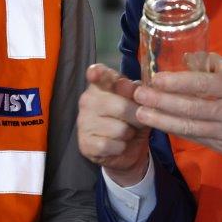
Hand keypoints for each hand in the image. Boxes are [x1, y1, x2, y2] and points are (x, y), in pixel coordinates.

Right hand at [77, 64, 150, 185]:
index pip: (98, 75)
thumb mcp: (138, 102)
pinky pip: (114, 146)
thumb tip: (134, 87)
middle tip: (136, 121)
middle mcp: (88, 100)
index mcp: (101, 85)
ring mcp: (84, 122)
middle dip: (137, 118)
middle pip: (123, 107)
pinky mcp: (85, 143)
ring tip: (125, 133)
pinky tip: (116, 145)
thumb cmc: (131, 119)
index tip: (94, 73)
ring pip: (121, 129)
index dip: (97, 73)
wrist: (125, 149)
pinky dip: (121, 148)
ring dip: (129, 134)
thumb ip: (137, 92)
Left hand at [133, 53, 221, 172]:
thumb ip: (218, 66)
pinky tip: (161, 126)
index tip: (156, 79)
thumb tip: (188, 59)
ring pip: (189, 127)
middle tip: (139, 96)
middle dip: (161, 103)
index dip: (176, 82)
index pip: (202, 84)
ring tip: (141, 115)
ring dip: (162, 121)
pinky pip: (197, 138)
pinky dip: (178, 132)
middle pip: (190, 108)